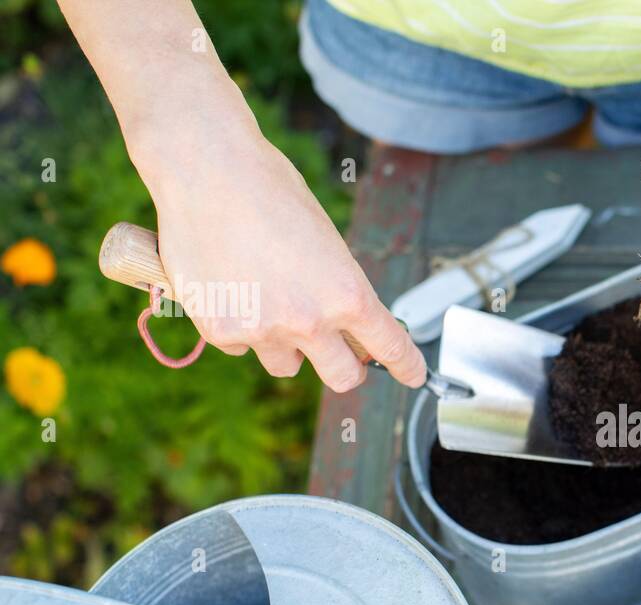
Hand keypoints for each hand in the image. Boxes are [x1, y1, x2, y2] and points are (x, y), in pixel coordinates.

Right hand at [146, 135, 425, 391]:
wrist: (206, 169)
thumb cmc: (271, 193)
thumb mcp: (327, 243)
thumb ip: (341, 291)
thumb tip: (349, 327)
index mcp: (347, 295)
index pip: (390, 347)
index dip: (406, 366)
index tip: (413, 376)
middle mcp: (309, 321)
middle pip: (342, 377)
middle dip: (346, 368)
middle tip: (340, 354)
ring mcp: (263, 331)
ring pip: (287, 366)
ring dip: (286, 345)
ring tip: (268, 298)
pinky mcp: (220, 331)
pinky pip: (241, 347)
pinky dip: (240, 326)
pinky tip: (231, 285)